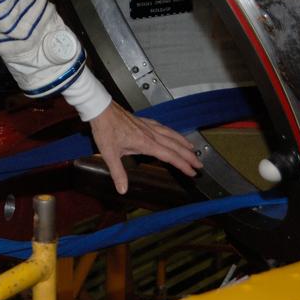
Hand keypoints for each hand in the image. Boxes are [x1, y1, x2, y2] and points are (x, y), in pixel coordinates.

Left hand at [88, 103, 203, 193]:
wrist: (100, 109)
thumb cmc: (105, 129)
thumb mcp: (109, 154)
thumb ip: (118, 173)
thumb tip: (122, 189)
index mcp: (146, 143)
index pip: (170, 156)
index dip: (182, 165)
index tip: (192, 171)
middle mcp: (150, 134)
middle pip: (175, 146)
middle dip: (189, 155)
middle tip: (199, 163)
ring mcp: (148, 126)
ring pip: (171, 134)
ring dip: (183, 142)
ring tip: (192, 148)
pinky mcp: (143, 121)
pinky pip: (163, 127)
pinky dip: (172, 132)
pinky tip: (172, 133)